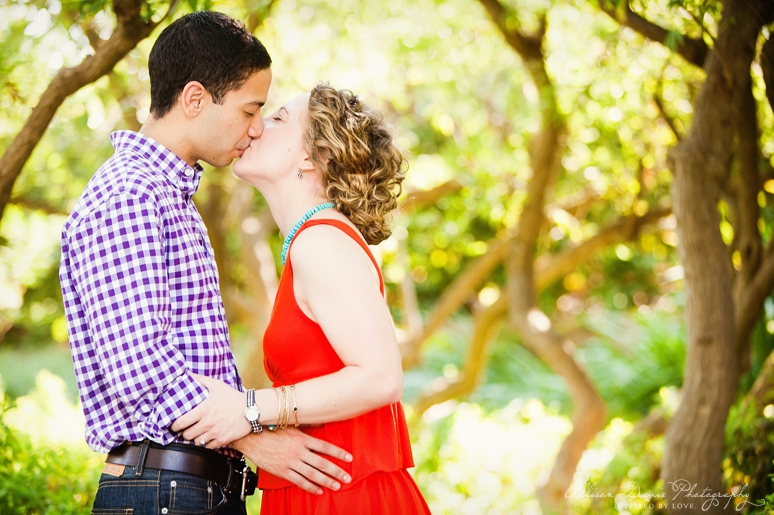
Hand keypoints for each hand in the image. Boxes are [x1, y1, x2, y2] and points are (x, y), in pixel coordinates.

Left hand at [170, 374, 249, 448]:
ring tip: (197, 433)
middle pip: (187, 435)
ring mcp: (215, 433)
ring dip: (195, 438)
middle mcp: (208, 423)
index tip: (174, 425)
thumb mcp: (217, 385)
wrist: (251, 409)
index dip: (174, 426)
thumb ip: (200, 379)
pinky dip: (207, 443)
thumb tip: (187, 373)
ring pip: (196, 442)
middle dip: (184, 432)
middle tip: (186, 429)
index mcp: (203, 410)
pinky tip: (208, 436)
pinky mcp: (223, 440)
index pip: (181, 423)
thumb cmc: (233, 397)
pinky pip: (208, 446)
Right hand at [232, 428, 352, 494]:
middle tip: (348, 478)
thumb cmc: (271, 428)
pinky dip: (310, 487)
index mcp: (302, 439)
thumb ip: (307, 426)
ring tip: (336, 485)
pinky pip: (298, 481)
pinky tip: (318, 490)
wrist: (251, 436)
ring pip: (312, 474)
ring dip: (326, 481)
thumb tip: (322, 422)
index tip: (349, 458)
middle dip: (336, 471)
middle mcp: (298, 451)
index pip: (325, 447)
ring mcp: (290, 462)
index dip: (338, 453)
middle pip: (322, 463)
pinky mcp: (282, 471)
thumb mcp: (291, 424)